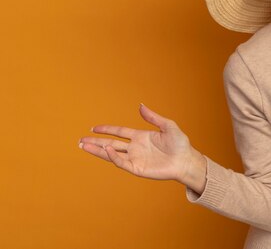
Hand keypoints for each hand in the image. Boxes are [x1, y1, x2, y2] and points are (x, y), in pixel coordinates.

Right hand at [79, 104, 205, 191]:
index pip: (119, 132)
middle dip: (96, 142)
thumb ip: (153, 117)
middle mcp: (135, 148)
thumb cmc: (180, 144)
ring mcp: (135, 158)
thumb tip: (140, 105)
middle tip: (80, 140)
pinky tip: (107, 149)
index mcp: (140, 137)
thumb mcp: (167, 126)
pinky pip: (122, 162)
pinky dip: (113, 156)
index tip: (94, 128)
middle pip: (111, 143)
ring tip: (83, 146)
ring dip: (98, 150)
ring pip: (112, 154)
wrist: (186, 160)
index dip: (107, 130)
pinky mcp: (137, 168)